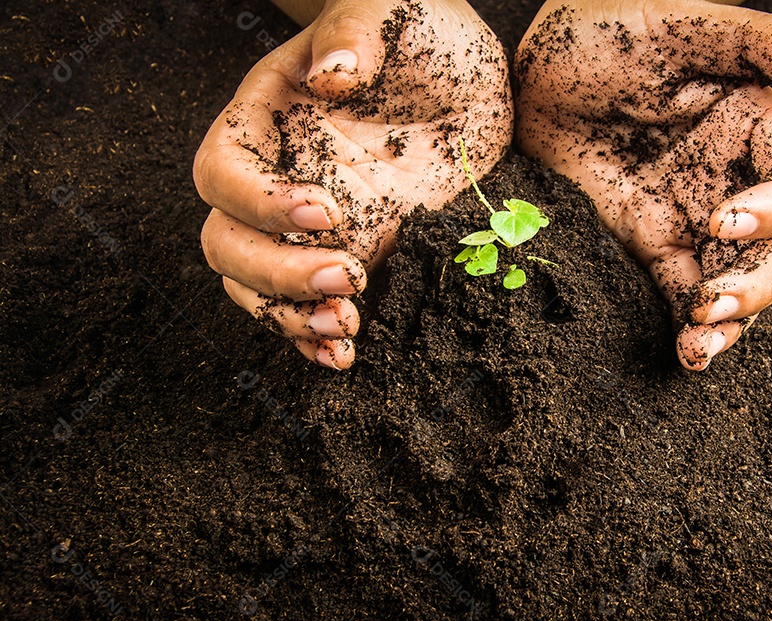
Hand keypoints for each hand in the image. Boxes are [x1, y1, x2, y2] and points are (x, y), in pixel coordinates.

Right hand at [195, 0, 511, 368]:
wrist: (468, 77)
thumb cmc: (417, 29)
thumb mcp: (388, 12)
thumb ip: (354, 35)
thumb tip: (329, 76)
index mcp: (264, 116)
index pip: (224, 171)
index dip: (260, 202)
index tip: (327, 213)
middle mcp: (275, 176)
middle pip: (229, 243)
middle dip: (276, 273)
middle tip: (344, 276)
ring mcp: (310, 224)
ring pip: (259, 288)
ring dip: (292, 318)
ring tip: (345, 329)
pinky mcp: (355, 251)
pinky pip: (312, 305)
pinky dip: (319, 337)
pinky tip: (345, 356)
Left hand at [515, 0, 771, 369]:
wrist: (524, 76)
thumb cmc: (606, 29)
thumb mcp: (679, 25)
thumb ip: (756, 42)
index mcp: (757, 127)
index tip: (723, 221)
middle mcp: (737, 178)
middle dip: (763, 281)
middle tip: (716, 301)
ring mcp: (696, 219)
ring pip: (744, 281)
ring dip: (734, 319)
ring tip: (701, 342)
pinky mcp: (653, 247)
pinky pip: (686, 295)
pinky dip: (694, 330)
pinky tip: (687, 353)